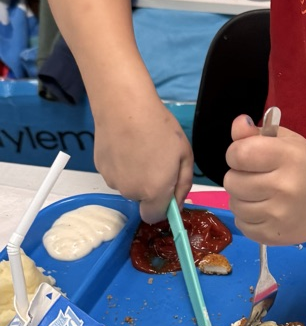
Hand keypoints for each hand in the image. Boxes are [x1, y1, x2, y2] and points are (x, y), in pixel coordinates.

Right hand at [93, 95, 193, 222]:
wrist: (125, 108)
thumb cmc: (161, 129)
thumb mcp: (185, 154)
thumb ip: (183, 184)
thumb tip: (177, 204)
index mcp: (154, 192)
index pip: (154, 217)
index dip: (162, 207)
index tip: (167, 190)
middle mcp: (131, 192)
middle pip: (142, 198)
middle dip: (151, 185)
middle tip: (156, 158)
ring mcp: (112, 181)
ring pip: (128, 185)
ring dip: (135, 174)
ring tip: (140, 147)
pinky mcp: (99, 169)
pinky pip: (116, 173)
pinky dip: (122, 164)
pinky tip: (125, 144)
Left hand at [224, 115, 305, 244]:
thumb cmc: (305, 165)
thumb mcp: (286, 141)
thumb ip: (256, 133)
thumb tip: (238, 124)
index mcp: (288, 157)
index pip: (239, 154)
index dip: (236, 153)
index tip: (247, 156)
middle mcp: (284, 187)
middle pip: (232, 181)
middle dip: (238, 176)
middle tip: (256, 176)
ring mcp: (278, 215)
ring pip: (234, 204)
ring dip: (242, 197)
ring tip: (260, 193)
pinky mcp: (273, 236)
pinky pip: (241, 224)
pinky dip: (248, 216)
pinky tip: (264, 209)